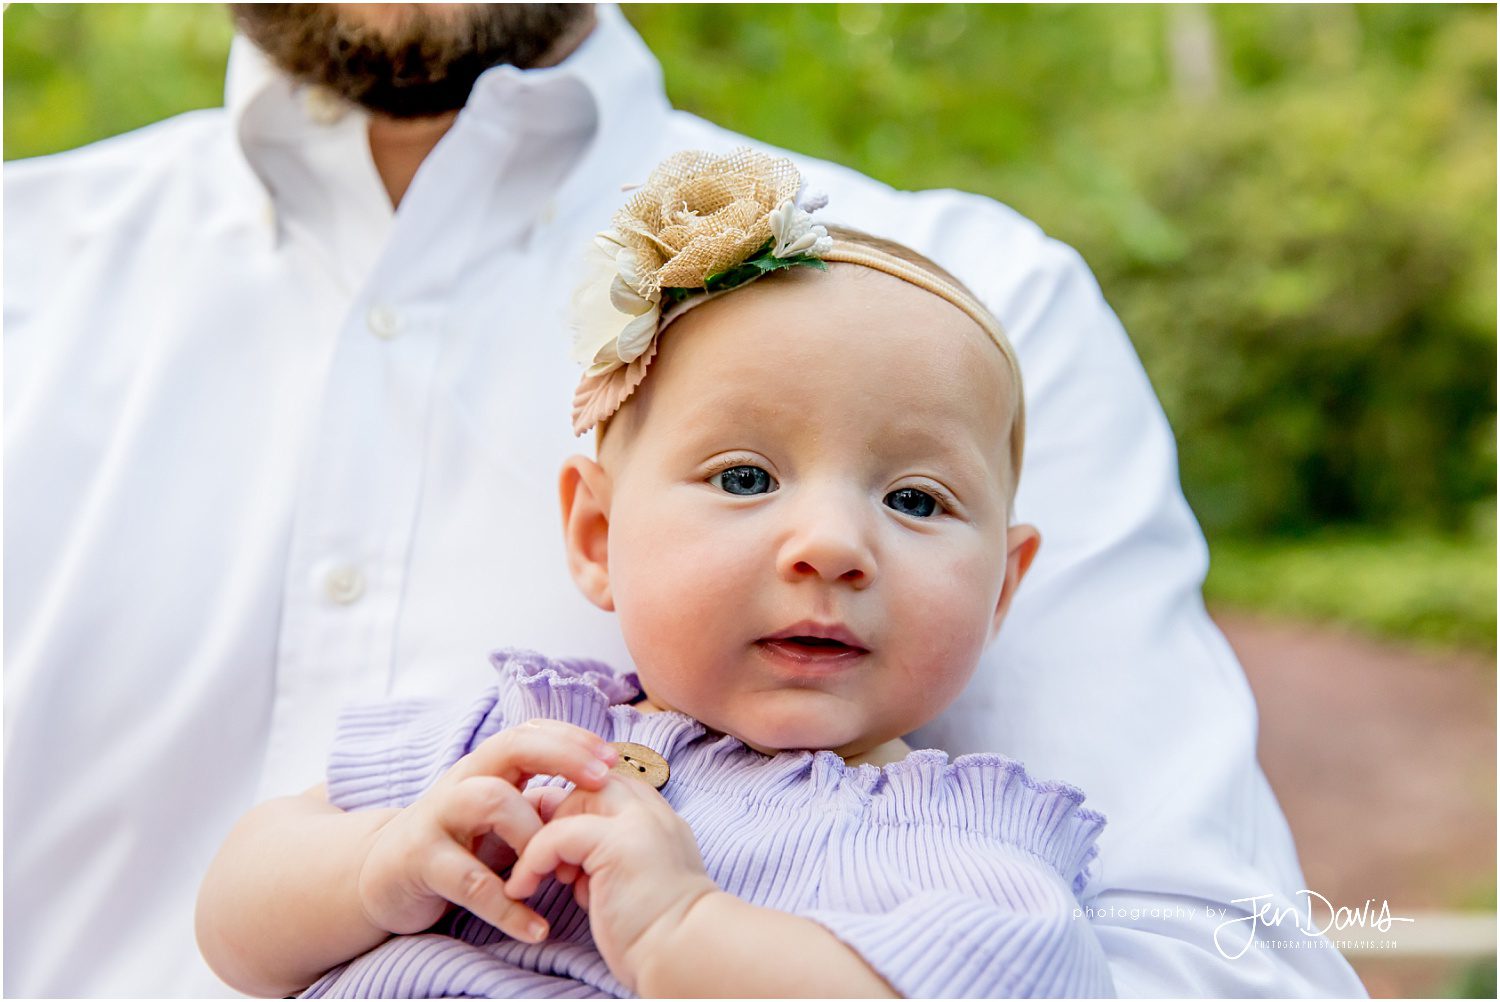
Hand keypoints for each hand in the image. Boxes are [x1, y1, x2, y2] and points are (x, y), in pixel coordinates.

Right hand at [357, 718, 617, 942]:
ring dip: (531, 832)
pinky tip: (535, 927)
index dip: (572, 738)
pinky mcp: (420, 862)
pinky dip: (507, 907)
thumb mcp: (495, 814)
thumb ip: (537, 800)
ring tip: (553, 865)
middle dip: (562, 758)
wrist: (378, 874)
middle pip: (511, 748)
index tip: (613, 755)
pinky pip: (470, 881)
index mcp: (484, 767)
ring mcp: (438, 817)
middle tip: (601, 783)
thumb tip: (600, 795)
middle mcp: (461, 781)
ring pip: (489, 800)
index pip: (530, 732)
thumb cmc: (454, 841)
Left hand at [505, 774, 718, 992]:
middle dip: (560, 814)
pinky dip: (532, 860)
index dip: (579, 810)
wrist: (685, 954)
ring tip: (541, 877)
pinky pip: (557, 835)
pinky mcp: (616, 842)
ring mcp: (637, 821)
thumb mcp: (634, 881)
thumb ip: (610, 858)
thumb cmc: (658, 932)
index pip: (610, 786)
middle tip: (545, 855)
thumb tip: (568, 856)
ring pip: (573, 799)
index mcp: (660, 819)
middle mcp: (652, 811)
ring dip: (545, 836)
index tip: (559, 848)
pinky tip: (524, 888)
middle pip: (591, 782)